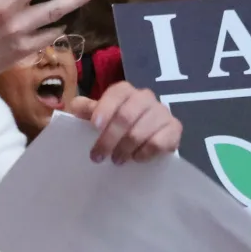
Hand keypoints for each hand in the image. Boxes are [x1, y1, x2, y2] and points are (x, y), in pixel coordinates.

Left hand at [66, 81, 180, 164]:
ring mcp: (162, 112)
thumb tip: (75, 106)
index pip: (116, 93)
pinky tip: (136, 158)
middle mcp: (145, 97)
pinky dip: (145, 152)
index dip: (105, 109)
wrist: (147, 134)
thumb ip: (86, 108)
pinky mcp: (175, 128)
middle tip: (98, 156)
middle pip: (126, 116)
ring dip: (125, 149)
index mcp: (125, 91)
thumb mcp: (98, 114)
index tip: (94, 127)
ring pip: (141, 131)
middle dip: (109, 138)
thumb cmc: (116, 122)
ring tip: (116, 160)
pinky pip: (159, 142)